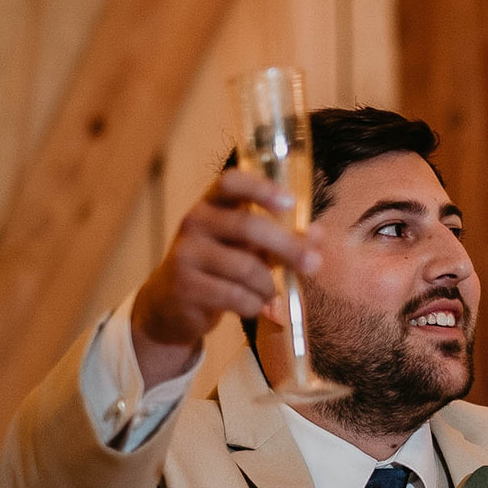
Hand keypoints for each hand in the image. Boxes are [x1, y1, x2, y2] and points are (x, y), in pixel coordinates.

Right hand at [132, 169, 323, 387]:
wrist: (170, 305)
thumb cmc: (218, 268)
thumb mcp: (247, 248)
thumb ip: (281, 238)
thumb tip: (316, 235)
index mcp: (211, 204)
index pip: (231, 182)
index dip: (261, 188)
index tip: (290, 203)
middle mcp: (194, 222)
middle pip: (248, 226)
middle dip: (288, 246)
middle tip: (314, 264)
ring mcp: (185, 254)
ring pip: (246, 268)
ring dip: (268, 286)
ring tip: (269, 293)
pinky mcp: (184, 286)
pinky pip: (234, 296)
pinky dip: (253, 304)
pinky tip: (253, 305)